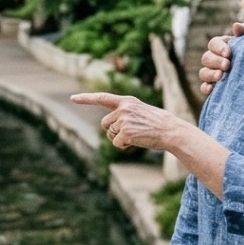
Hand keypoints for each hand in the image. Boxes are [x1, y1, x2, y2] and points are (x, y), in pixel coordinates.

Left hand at [72, 92, 191, 152]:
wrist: (170, 130)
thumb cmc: (157, 123)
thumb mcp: (140, 111)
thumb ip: (124, 113)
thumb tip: (109, 126)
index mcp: (127, 101)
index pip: (102, 98)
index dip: (86, 98)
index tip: (73, 98)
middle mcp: (123, 109)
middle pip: (105, 124)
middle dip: (113, 130)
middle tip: (132, 131)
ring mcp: (123, 121)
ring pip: (110, 135)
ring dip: (120, 138)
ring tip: (137, 135)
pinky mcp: (125, 133)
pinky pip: (117, 144)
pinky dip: (125, 146)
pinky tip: (137, 141)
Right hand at [196, 21, 243, 94]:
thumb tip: (235, 26)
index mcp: (221, 46)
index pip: (213, 43)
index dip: (218, 48)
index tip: (228, 53)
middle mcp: (214, 59)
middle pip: (206, 58)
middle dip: (216, 61)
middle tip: (227, 65)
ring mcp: (213, 73)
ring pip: (203, 73)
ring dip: (210, 74)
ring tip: (221, 76)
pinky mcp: (214, 87)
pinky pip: (204, 87)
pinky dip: (205, 88)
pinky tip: (212, 88)